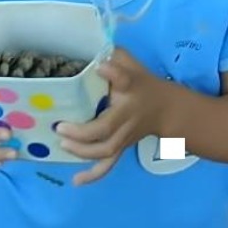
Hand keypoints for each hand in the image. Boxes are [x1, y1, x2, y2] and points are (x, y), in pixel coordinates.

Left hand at [56, 48, 177, 185]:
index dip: (114, 72)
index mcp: (130, 88)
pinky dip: (93, 175)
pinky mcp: (122, 147)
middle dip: (83, 132)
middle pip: (107, 128)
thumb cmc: (142, 84)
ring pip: (106, 150)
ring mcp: (125, 135)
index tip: (102, 66)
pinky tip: (76, 181)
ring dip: (83, 152)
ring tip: (63, 146)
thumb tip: (91, 47)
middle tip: (60, 128)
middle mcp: (128, 115)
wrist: (168, 110)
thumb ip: (114, 56)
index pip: (125, 79)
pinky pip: (108, 164)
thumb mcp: (132, 64)